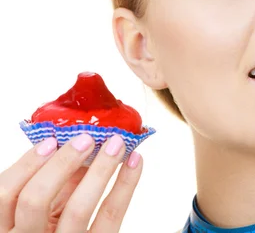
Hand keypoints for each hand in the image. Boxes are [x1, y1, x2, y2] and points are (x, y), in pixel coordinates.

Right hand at [0, 133, 142, 231]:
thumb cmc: (57, 225)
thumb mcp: (46, 207)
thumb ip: (53, 181)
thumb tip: (75, 139)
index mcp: (10, 227)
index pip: (5, 194)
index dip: (26, 165)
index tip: (50, 140)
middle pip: (35, 200)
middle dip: (60, 164)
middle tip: (86, 138)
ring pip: (77, 209)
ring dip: (100, 170)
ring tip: (115, 144)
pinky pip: (111, 215)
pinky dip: (126, 184)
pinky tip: (135, 160)